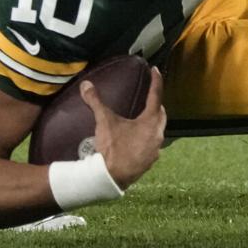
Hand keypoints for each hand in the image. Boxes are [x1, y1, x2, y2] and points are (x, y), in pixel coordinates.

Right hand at [80, 66, 165, 189]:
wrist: (110, 177)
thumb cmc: (111, 147)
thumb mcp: (104, 121)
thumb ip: (96, 102)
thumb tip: (86, 85)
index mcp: (150, 122)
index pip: (156, 96)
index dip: (156, 81)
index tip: (156, 70)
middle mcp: (157, 135)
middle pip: (161, 114)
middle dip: (157, 104)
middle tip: (151, 96)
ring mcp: (155, 150)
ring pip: (159, 131)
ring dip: (154, 122)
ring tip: (145, 117)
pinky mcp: (149, 162)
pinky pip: (153, 145)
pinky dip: (149, 138)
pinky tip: (140, 139)